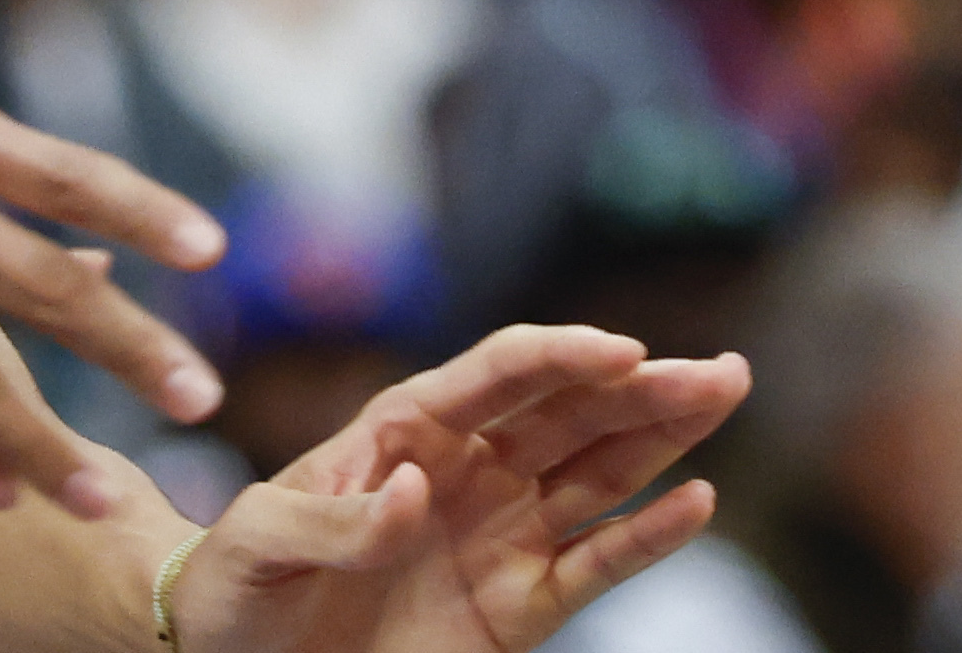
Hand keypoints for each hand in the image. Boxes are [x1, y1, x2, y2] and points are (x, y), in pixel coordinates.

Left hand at [173, 323, 754, 652]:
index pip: (500, 374)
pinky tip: (696, 501)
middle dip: (646, 387)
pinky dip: (645, 536)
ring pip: (600, 473)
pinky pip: (591, 564)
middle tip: (720, 369)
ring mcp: (500, 536)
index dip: (563, 356)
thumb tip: (416, 492)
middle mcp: (470, 469)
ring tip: (725, 394)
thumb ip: (336, 517)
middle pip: (573, 413)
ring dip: (665, 436)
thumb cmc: (236, 586)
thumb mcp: (259, 542)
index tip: (620, 352)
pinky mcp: (515, 609)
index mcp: (406, 428)